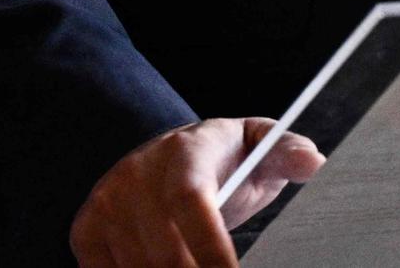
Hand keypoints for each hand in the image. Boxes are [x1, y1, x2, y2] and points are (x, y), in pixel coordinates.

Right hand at [71, 117, 321, 267]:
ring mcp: (106, 202)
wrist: (169, 154)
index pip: (189, 202)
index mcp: (185, 151)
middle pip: (163, 252)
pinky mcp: (85, 229)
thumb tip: (314, 162)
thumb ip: (287, 153)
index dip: (211, 248)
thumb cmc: (227, 159)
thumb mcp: (260, 147)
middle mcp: (136, 173)